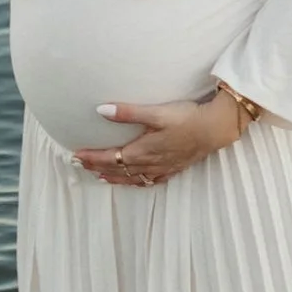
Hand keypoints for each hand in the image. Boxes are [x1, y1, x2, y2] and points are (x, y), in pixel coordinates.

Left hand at [77, 93, 245, 186]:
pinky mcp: (173, 168)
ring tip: (100, 177)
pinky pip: (149, 180)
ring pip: (132, 178)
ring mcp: (162, 168)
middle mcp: (150, 163)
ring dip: (114, 177)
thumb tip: (100, 110)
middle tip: (80, 165)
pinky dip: (136, 182)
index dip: (92, 157)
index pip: (110, 158)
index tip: (76, 156)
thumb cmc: (186, 118)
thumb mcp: (156, 112)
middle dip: (97, 167)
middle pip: (118, 169)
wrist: (215, 128)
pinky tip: (136, 180)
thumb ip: (128, 112)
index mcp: (142, 151)